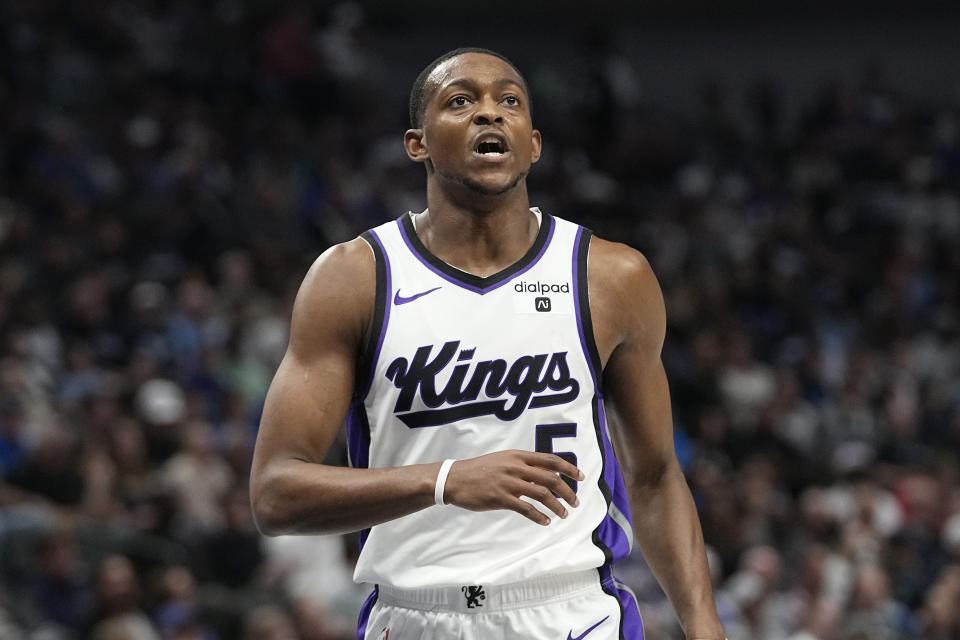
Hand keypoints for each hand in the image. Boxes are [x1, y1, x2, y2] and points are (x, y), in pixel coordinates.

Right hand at [442, 450, 582, 524]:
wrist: (455, 478)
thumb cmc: (479, 469)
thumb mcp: (502, 460)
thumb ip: (522, 464)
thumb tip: (544, 472)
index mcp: (518, 456)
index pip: (550, 460)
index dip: (568, 468)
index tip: (580, 477)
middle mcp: (516, 467)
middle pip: (551, 478)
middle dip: (567, 491)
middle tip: (575, 502)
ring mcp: (509, 482)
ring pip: (542, 494)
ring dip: (557, 506)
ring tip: (564, 515)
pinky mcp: (501, 498)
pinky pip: (526, 509)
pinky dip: (539, 516)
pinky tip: (545, 522)